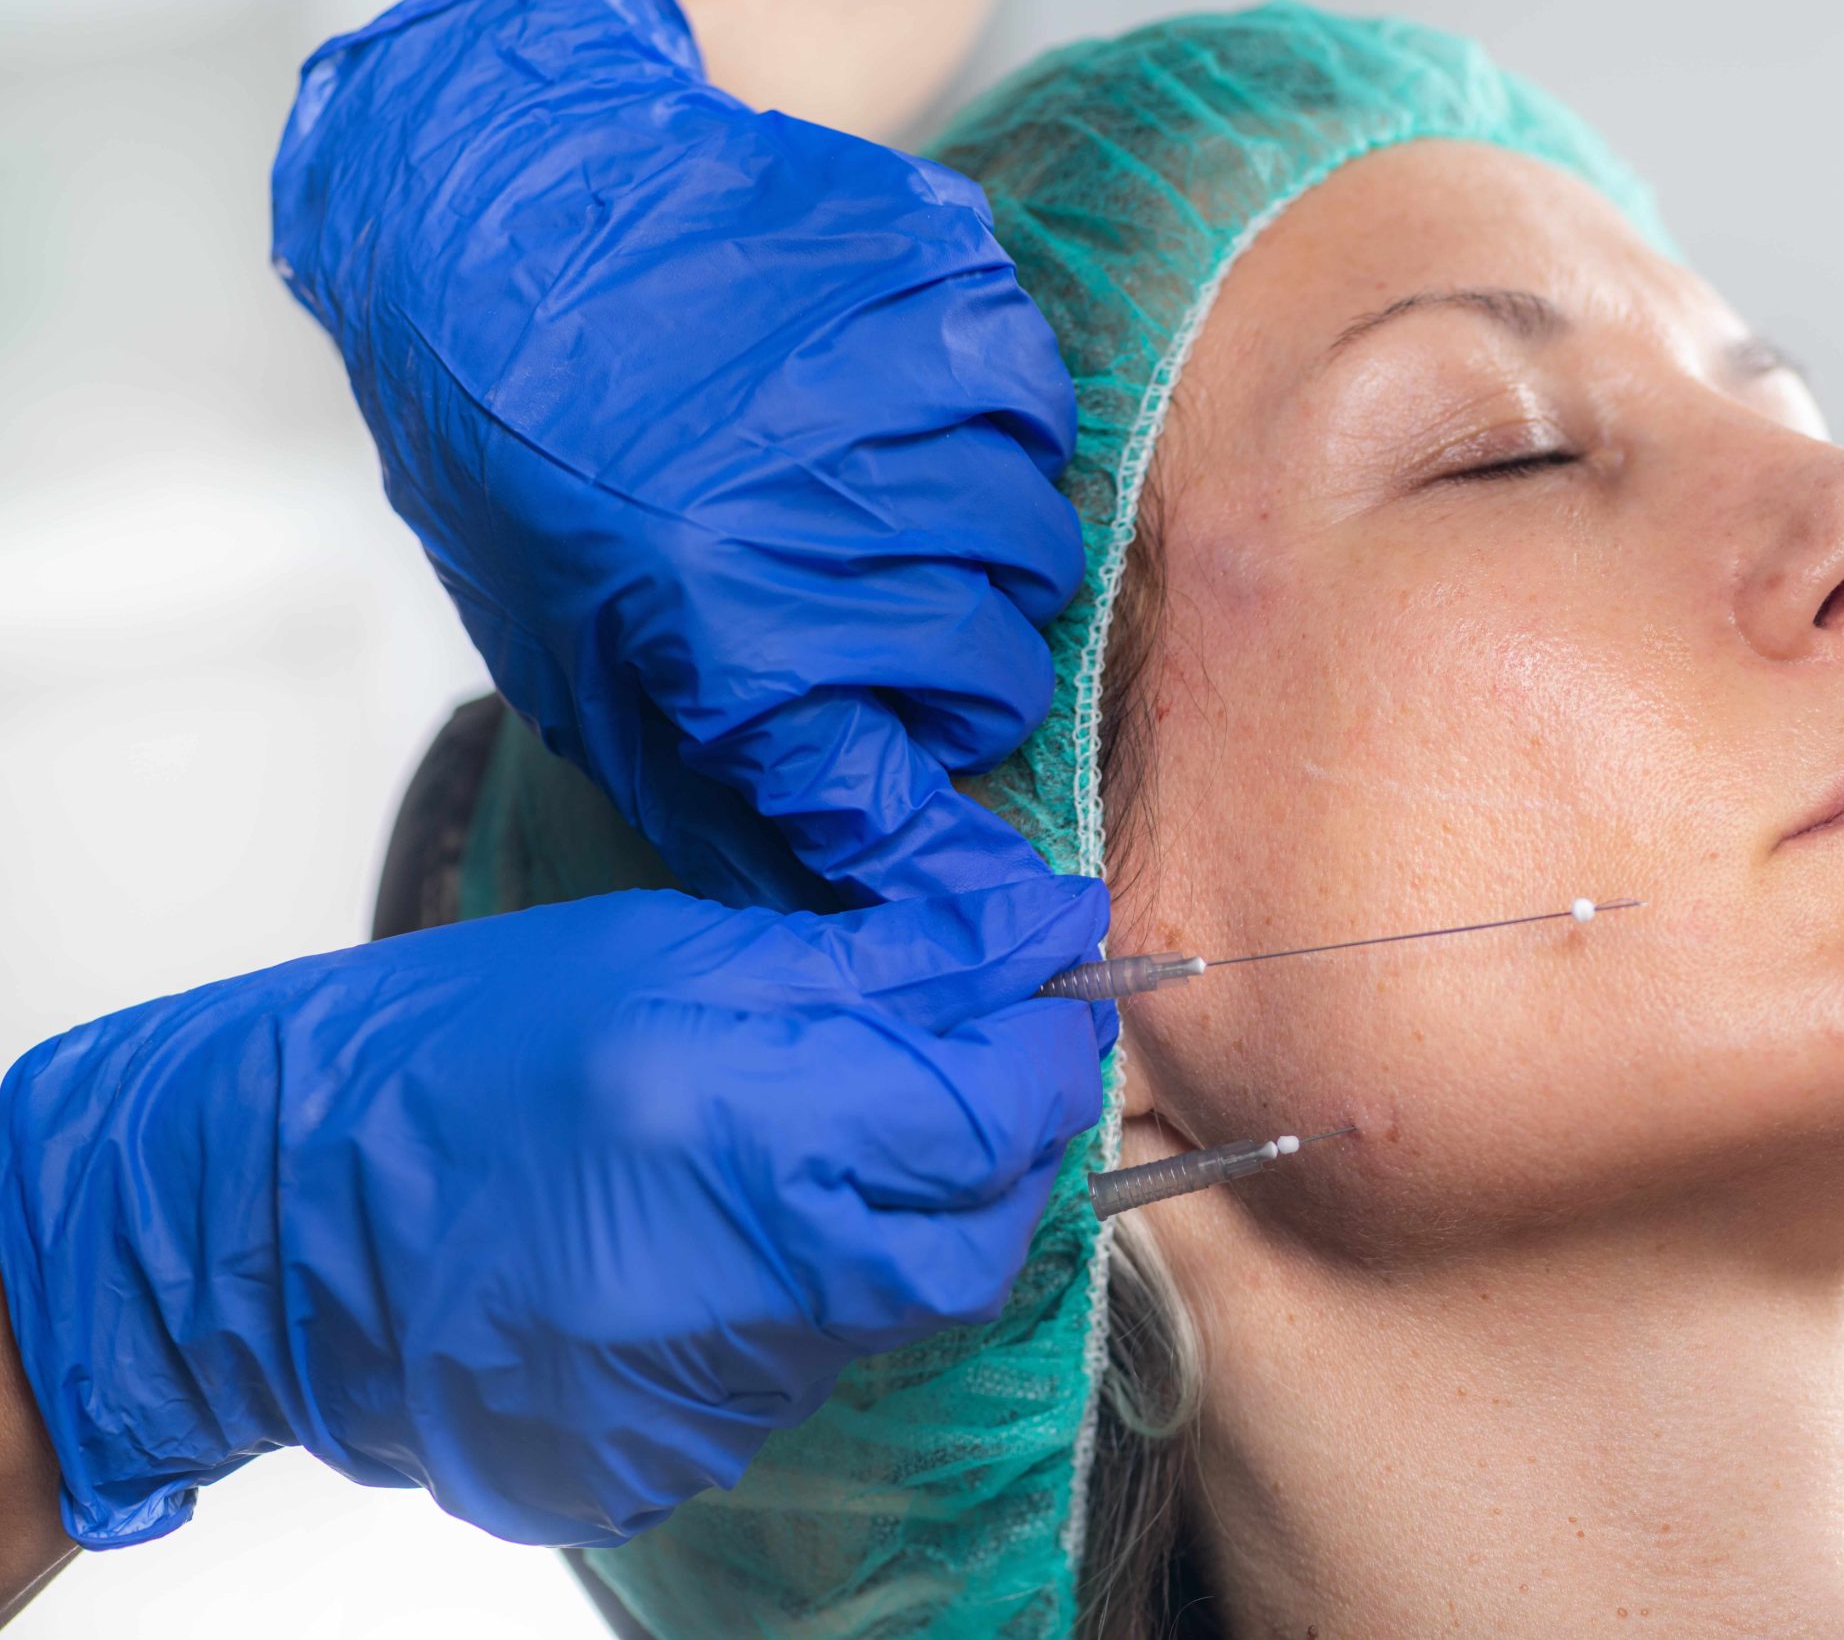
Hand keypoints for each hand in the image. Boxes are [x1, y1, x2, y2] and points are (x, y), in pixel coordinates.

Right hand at [0, 878, 1107, 1548]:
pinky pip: (813, 1366)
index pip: (990, 1103)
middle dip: (1001, 1139)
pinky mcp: (675, 1451)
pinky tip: (732, 1230)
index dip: (1044, 1038)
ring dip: (907, 1214)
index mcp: (732, 1117)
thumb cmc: (444, 1050)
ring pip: (905, 1303)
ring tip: (812, 1136)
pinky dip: (815, 1292)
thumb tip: (1035, 928)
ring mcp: (706, 1388)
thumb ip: (872, 958)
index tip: (1045, 985)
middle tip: (958, 1063)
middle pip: (978, 1228)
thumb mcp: (665, 949)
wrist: (261, 1222)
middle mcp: (737, 1276)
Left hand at [272, 0, 1084, 910]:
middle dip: (974, 679)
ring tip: (927, 517)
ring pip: (1035, 524)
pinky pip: (1029, 380)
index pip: (884, 789)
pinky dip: (1007, 409)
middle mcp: (802, 512)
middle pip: (996, 664)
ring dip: (999, 545)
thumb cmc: (518, 463)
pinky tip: (937, 408)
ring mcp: (871, 376)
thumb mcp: (574, 660)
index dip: (953, 857)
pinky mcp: (915, 263)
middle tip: (922, 641)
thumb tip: (837, 906)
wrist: (484, 216)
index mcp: (713, 625)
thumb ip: (708, 792)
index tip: (1015, 900)